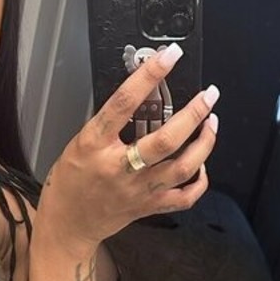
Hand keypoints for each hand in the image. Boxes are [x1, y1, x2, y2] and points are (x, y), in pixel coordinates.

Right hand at [39, 44, 219, 248]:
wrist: (68, 223)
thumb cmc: (71, 181)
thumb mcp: (80, 141)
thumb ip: (110, 122)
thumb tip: (142, 93)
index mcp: (95, 144)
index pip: (124, 103)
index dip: (149, 76)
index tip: (169, 57)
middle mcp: (119, 168)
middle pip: (165, 141)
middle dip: (193, 115)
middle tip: (208, 96)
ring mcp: (137, 190)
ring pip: (182, 168)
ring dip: (204, 143)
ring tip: (212, 123)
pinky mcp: (149, 206)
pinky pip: (184, 197)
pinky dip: (199, 181)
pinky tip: (202, 164)